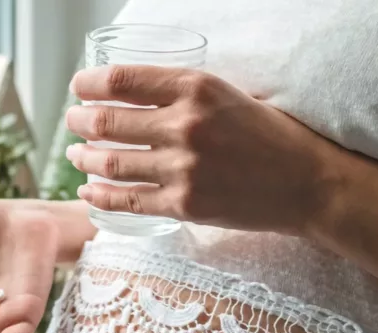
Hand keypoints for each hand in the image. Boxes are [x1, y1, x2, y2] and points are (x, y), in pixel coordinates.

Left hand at [65, 65, 338, 234]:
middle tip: (71, 121)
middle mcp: (185, 126)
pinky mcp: (183, 205)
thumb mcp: (227, 94)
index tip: (79, 87)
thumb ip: (179, 94)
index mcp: (196, 88)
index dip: (90, 84)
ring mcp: (182, 169)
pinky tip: (86, 191)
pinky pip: (126, 200)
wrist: (306, 183)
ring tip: (73, 154)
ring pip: (110, 162)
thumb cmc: (269, 135)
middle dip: (79, 120)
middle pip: (107, 122)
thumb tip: (128, 96)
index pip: (123, 80)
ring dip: (83, 157)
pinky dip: (99, 196)